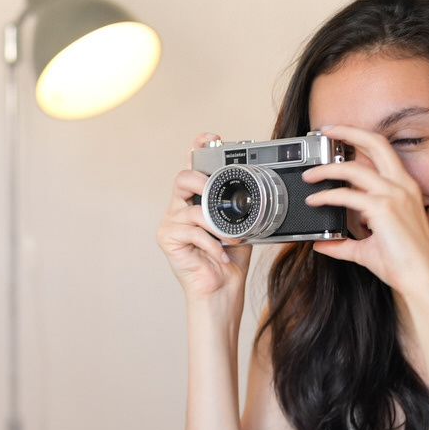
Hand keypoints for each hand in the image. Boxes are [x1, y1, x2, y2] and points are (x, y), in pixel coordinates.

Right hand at [157, 133, 252, 302]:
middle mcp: (180, 207)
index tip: (213, 138)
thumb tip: (261, 188)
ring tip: (232, 238)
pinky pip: (191, 231)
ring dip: (217, 225)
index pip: (193, 165)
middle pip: (182, 178)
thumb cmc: (229, 259)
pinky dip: (211, 243)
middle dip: (203, 182)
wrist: (220, 291)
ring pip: (191, 209)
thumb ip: (242, 207)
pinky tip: (220, 253)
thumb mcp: (242, 226)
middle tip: (218, 196)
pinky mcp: (167, 239)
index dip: (200, 147)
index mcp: (197, 200)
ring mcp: (171, 222)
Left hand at [301, 124, 428, 300]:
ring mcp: (394, 195)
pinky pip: (346, 195)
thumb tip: (322, 244)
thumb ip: (344, 243)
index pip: (382, 152)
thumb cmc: (404, 264)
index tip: (339, 137)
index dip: (360, 140)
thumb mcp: (367, 249)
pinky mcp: (383, 209)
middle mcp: (402, 186)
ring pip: (354, 168)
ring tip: (310, 176)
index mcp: (405, 188)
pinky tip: (315, 201)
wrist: (422, 280)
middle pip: (376, 143)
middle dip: (349, 132)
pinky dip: (327, 196)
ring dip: (327, 169)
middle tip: (326, 130)